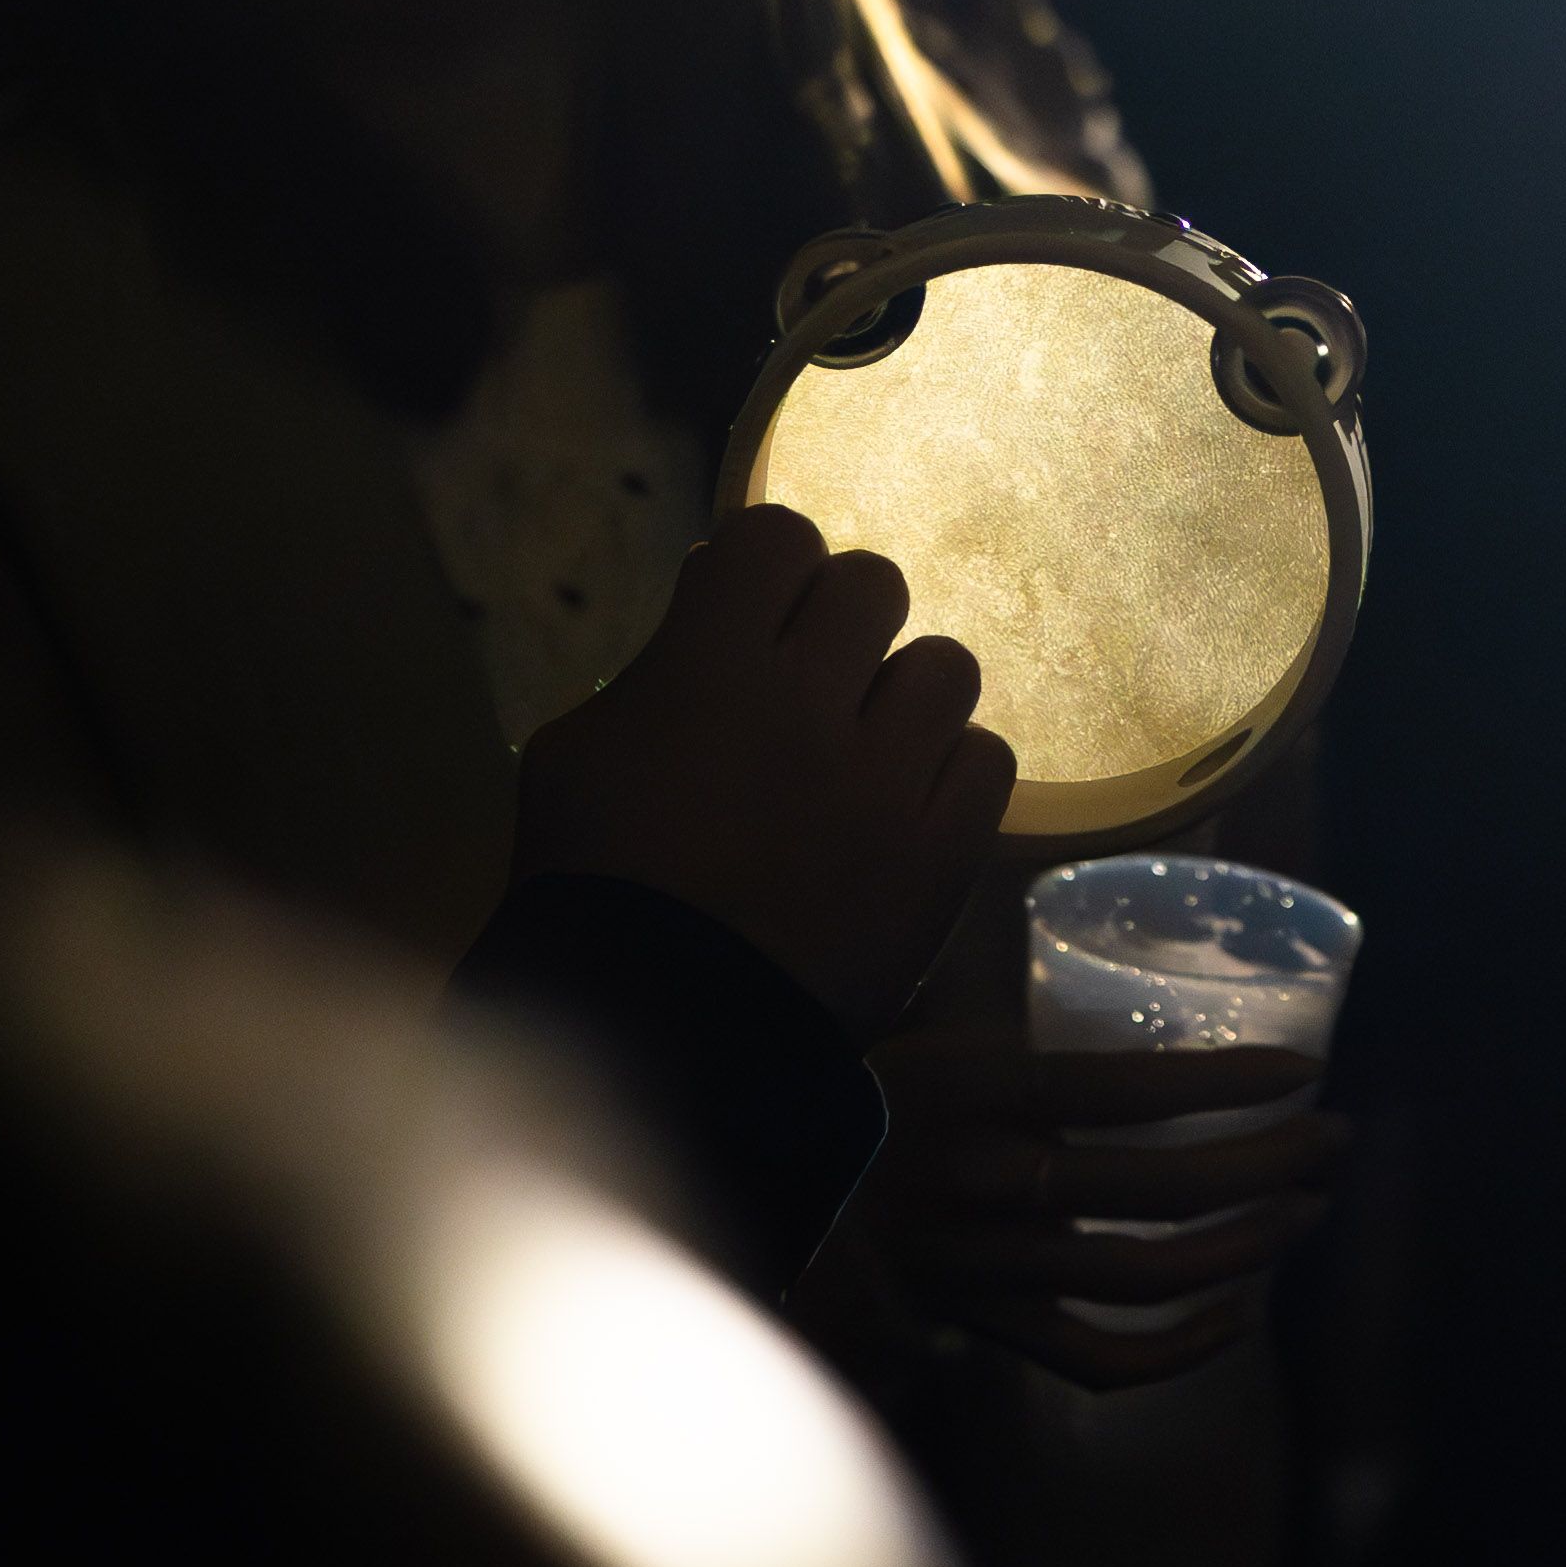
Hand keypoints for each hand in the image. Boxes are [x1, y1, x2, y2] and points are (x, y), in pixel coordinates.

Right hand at [515, 506, 1010, 1040]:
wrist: (661, 1031)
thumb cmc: (593, 883)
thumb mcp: (577, 750)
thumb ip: (654, 670)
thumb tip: (715, 614)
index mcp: (712, 663)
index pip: (778, 535)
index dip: (769, 563)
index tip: (757, 605)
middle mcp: (813, 700)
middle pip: (874, 584)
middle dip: (842, 621)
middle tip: (814, 678)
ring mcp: (888, 778)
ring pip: (948, 665)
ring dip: (905, 695)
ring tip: (868, 748)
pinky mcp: (943, 852)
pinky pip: (988, 758)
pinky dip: (950, 772)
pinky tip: (905, 806)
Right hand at [853, 1027, 1351, 1389]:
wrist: (775, 1188)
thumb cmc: (878, 1096)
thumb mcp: (949, 1039)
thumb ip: (1047, 1041)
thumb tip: (1164, 1011)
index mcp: (977, 1093)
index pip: (1124, 1087)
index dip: (1225, 1083)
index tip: (1304, 1071)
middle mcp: (987, 1185)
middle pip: (1160, 1188)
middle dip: (1270, 1165)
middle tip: (1332, 1140)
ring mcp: (989, 1268)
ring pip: (1146, 1277)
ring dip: (1247, 1248)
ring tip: (1306, 1212)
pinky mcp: (987, 1327)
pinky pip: (1102, 1360)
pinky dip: (1182, 1347)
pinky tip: (1238, 1313)